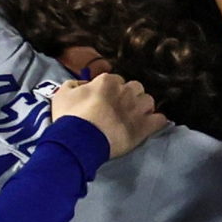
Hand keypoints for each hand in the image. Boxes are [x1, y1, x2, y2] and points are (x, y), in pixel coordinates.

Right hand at [50, 71, 166, 156]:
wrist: (79, 140)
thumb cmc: (69, 117)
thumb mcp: (62, 94)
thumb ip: (73, 84)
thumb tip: (83, 84)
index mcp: (107, 81)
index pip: (114, 81)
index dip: (109, 91)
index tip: (104, 101)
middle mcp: (126, 90)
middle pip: (135, 88)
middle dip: (129, 97)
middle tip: (119, 109)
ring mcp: (138, 108)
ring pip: (148, 101)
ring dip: (142, 108)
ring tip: (133, 118)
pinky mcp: (145, 126)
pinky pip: (160, 119)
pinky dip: (156, 122)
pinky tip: (149, 125)